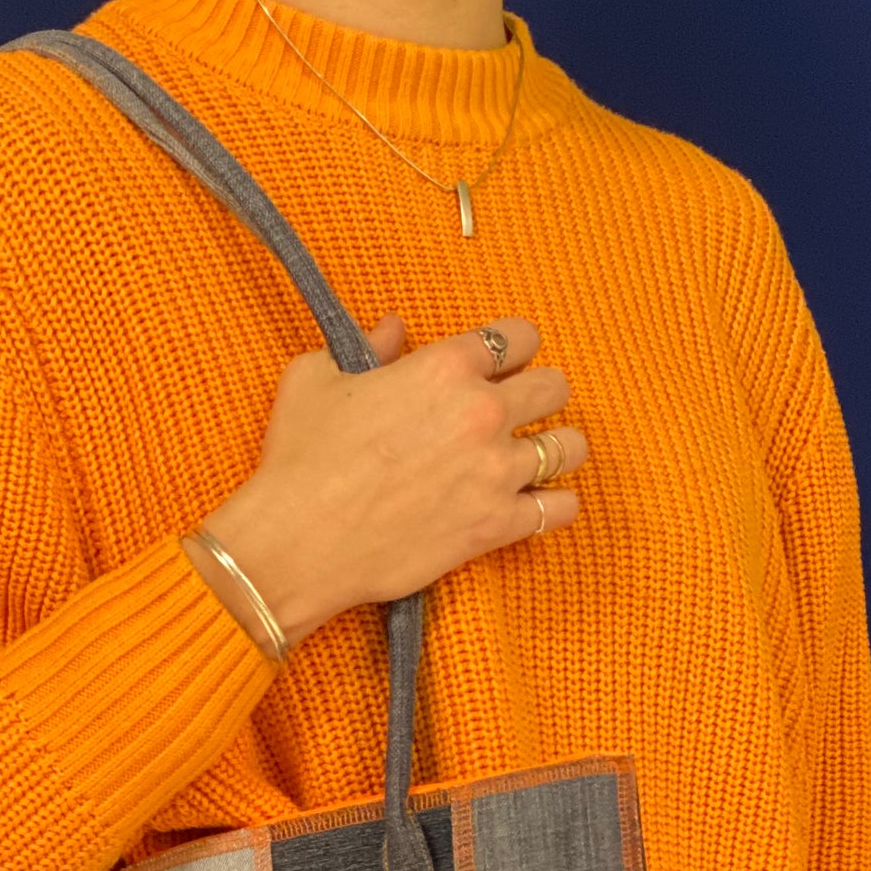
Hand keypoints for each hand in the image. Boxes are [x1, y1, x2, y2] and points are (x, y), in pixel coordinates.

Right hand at [194, 313, 586, 646]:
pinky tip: (543, 504)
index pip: (516, 337)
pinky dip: (558, 505)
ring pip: (570, 447)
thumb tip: (393, 329)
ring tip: (543, 456)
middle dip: (541, 392)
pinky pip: (560, 510)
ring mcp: (496, 471)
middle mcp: (483, 412)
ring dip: (560, 447)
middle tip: (524, 408)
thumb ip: (367, 346)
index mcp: (445, 367)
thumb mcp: (317, 378)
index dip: (514, 346)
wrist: (300, 541)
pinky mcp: (497, 525)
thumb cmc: (301, 458)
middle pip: (553, 386)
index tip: (506, 361)